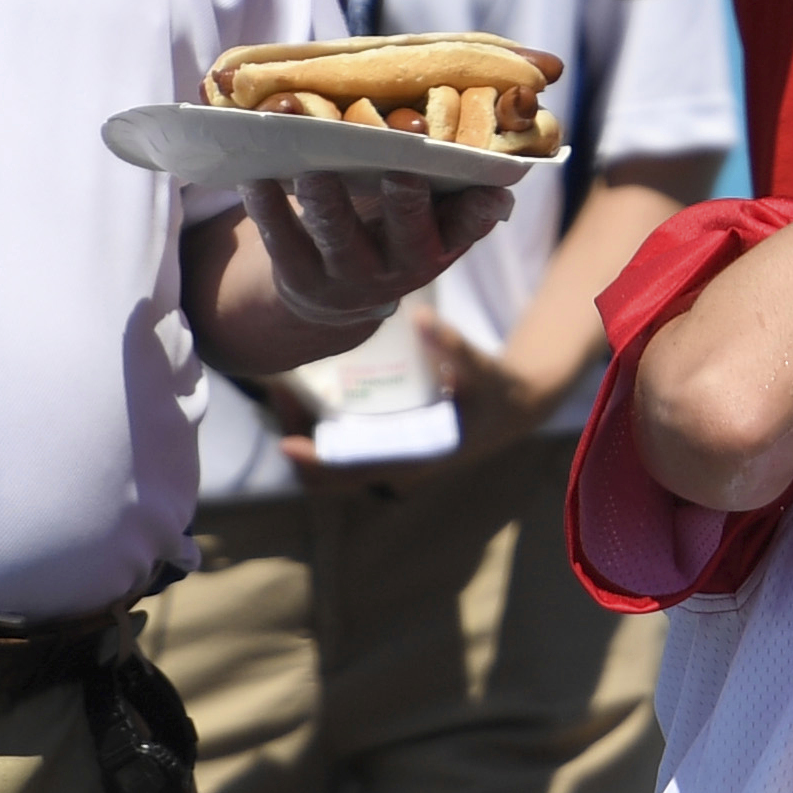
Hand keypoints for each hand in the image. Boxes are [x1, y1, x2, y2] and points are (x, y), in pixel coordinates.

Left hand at [239, 170, 508, 336]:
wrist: (339, 298)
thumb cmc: (392, 231)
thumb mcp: (427, 219)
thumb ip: (448, 185)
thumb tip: (479, 138)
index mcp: (441, 242)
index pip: (469, 227)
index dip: (481, 212)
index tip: (491, 189)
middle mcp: (402, 265)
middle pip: (407, 235)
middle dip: (405, 205)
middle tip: (400, 170)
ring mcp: (350, 276)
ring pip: (340, 239)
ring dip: (329, 204)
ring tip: (314, 171)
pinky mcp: (300, 277)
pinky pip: (282, 240)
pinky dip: (267, 207)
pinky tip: (254, 177)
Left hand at [274, 308, 556, 487]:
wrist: (514, 407)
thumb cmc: (496, 392)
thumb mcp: (480, 371)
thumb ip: (452, 346)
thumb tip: (419, 318)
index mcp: (413, 459)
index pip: (352, 474)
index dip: (315, 462)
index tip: (285, 443)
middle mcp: (395, 465)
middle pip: (329, 471)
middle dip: (298, 437)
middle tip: (278, 392)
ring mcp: (388, 456)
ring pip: (330, 459)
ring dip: (304, 430)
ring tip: (284, 389)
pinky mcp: (386, 441)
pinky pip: (341, 444)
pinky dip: (318, 426)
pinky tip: (307, 391)